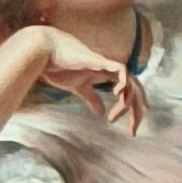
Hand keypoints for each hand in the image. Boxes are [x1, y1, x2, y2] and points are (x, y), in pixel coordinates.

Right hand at [17, 27, 145, 134]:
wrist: (43, 51)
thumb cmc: (59, 66)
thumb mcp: (79, 87)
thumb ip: (92, 98)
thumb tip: (101, 113)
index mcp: (108, 74)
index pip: (131, 90)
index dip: (137, 104)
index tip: (136, 121)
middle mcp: (112, 69)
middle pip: (136, 90)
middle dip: (137, 112)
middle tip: (131, 131)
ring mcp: (107, 64)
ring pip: (131, 84)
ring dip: (126, 103)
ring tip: (113, 118)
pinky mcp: (100, 60)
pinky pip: (121, 70)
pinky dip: (124, 83)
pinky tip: (116, 95)